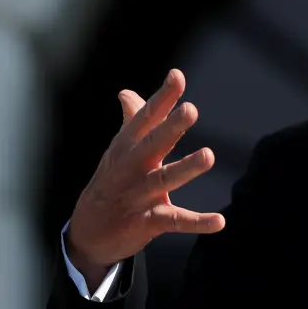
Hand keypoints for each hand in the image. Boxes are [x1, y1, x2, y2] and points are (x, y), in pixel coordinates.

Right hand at [66, 69, 224, 287]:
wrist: (87, 232)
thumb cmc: (111, 181)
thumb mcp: (118, 150)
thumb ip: (132, 120)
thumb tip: (126, 92)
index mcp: (127, 146)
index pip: (146, 118)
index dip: (162, 98)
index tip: (177, 76)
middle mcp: (132, 168)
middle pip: (153, 144)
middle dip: (171, 127)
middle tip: (191, 110)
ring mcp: (139, 195)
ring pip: (164, 179)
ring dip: (186, 168)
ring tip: (208, 156)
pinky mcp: (147, 223)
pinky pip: (175, 221)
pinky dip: (197, 222)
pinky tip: (219, 220)